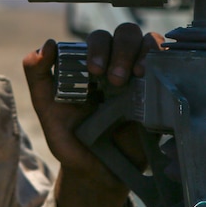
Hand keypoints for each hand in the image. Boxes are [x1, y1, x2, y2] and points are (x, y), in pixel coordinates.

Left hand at [23, 22, 162, 189]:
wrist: (99, 172)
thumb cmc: (71, 139)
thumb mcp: (47, 109)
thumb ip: (38, 76)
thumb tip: (46, 44)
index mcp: (91, 63)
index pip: (99, 38)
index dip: (98, 46)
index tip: (94, 69)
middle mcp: (117, 64)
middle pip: (125, 34)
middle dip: (121, 50)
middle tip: (114, 79)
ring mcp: (140, 75)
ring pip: (147, 41)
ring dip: (142, 52)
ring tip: (134, 76)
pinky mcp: (159, 89)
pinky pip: (168, 62)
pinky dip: (163, 59)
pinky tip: (152, 75)